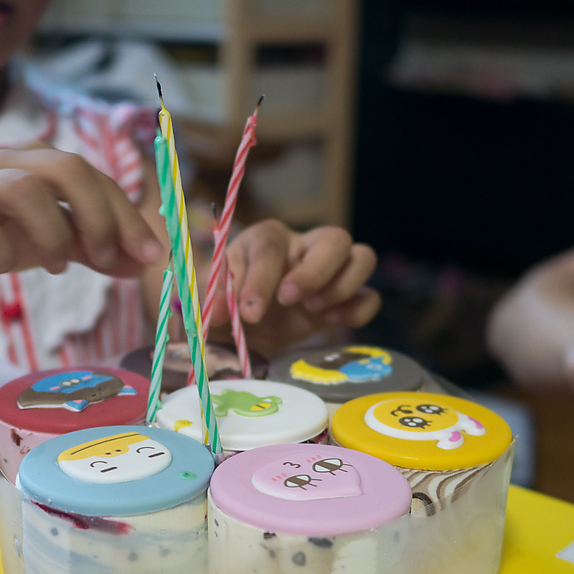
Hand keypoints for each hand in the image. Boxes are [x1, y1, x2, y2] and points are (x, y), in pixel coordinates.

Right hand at [0, 146, 162, 300]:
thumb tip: (147, 263)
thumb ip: (99, 250)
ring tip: (58, 267)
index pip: (96, 177)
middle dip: (99, 217)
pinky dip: (4, 252)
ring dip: (54, 234)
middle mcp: (8, 163)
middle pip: (67, 168)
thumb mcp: (56, 243)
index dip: (128, 216)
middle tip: (108, 260)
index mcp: (39, 161)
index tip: (151, 255)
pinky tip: (7, 266)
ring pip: (26, 190)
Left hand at [218, 221, 378, 354]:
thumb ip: (209, 298)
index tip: (249, 313)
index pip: (271, 246)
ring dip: (343, 286)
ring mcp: (328, 274)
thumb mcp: (203, 298)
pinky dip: (358, 310)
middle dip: (315, 271)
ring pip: (363, 257)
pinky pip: (370, 296)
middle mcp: (303, 248)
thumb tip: (219, 312)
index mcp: (264, 239)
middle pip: (334, 238)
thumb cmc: (220, 306)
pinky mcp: (341, 302)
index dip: (261, 279)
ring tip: (313, 310)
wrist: (235, 335)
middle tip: (288, 301)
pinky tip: (331, 322)